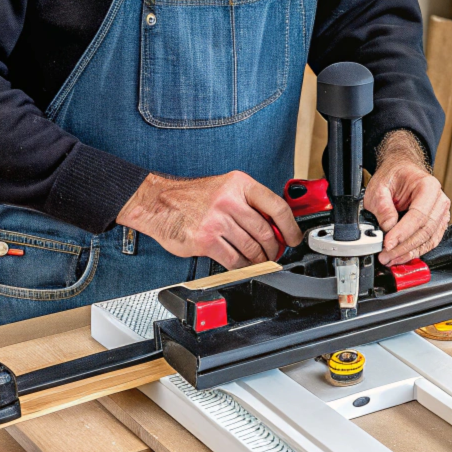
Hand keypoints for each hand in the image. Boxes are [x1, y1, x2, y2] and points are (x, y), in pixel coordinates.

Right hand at [116, 171, 302, 269]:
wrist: (157, 202)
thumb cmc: (194, 198)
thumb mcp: (226, 188)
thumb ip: (250, 204)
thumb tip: (277, 227)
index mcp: (239, 184)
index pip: (276, 206)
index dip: (290, 227)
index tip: (294, 239)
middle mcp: (229, 200)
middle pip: (265, 232)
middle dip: (274, 249)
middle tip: (274, 255)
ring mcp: (216, 220)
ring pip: (252, 249)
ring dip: (259, 260)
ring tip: (258, 261)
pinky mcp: (205, 240)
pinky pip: (234, 260)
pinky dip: (242, 266)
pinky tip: (242, 264)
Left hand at [364, 130, 449, 265]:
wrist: (402, 171)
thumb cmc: (394, 176)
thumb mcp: (379, 187)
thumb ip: (382, 207)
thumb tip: (388, 229)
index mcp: (428, 187)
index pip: (418, 215)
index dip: (402, 233)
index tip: (387, 244)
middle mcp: (439, 201)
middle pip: (425, 231)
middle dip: (404, 247)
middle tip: (386, 256)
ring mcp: (441, 214)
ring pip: (428, 240)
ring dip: (409, 253)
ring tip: (391, 259)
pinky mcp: (438, 225)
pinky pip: (429, 242)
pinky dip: (415, 252)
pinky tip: (402, 256)